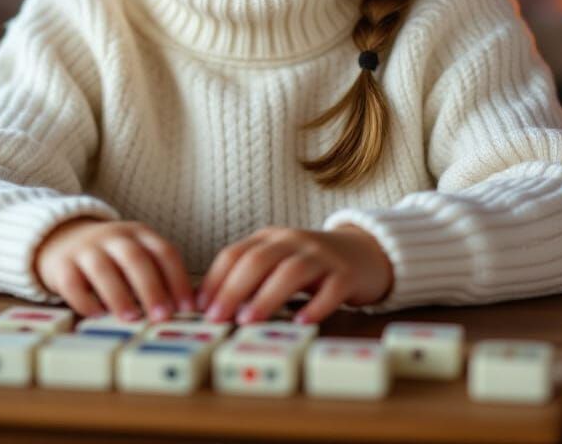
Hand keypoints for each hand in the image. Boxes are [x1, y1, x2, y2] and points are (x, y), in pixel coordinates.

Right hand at [33, 217, 195, 321]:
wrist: (62, 239)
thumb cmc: (110, 256)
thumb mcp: (135, 255)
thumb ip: (156, 275)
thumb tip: (182, 312)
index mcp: (139, 233)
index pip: (164, 252)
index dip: (178, 280)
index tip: (188, 309)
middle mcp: (114, 237)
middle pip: (135, 258)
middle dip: (151, 288)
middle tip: (163, 316)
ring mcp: (86, 249)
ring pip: (103, 269)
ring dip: (119, 295)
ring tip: (132, 319)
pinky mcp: (62, 265)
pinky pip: (73, 283)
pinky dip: (85, 301)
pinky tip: (97, 316)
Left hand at [196, 225, 393, 325]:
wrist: (362, 252)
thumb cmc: (310, 265)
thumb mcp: (277, 264)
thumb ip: (250, 280)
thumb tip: (210, 307)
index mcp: (270, 238)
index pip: (235, 253)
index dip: (215, 280)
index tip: (199, 307)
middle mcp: (292, 241)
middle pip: (258, 259)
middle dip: (233, 288)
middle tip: (217, 318)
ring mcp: (321, 256)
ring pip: (291, 271)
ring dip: (266, 297)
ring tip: (249, 321)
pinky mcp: (346, 273)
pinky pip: (330, 289)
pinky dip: (315, 306)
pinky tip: (301, 323)